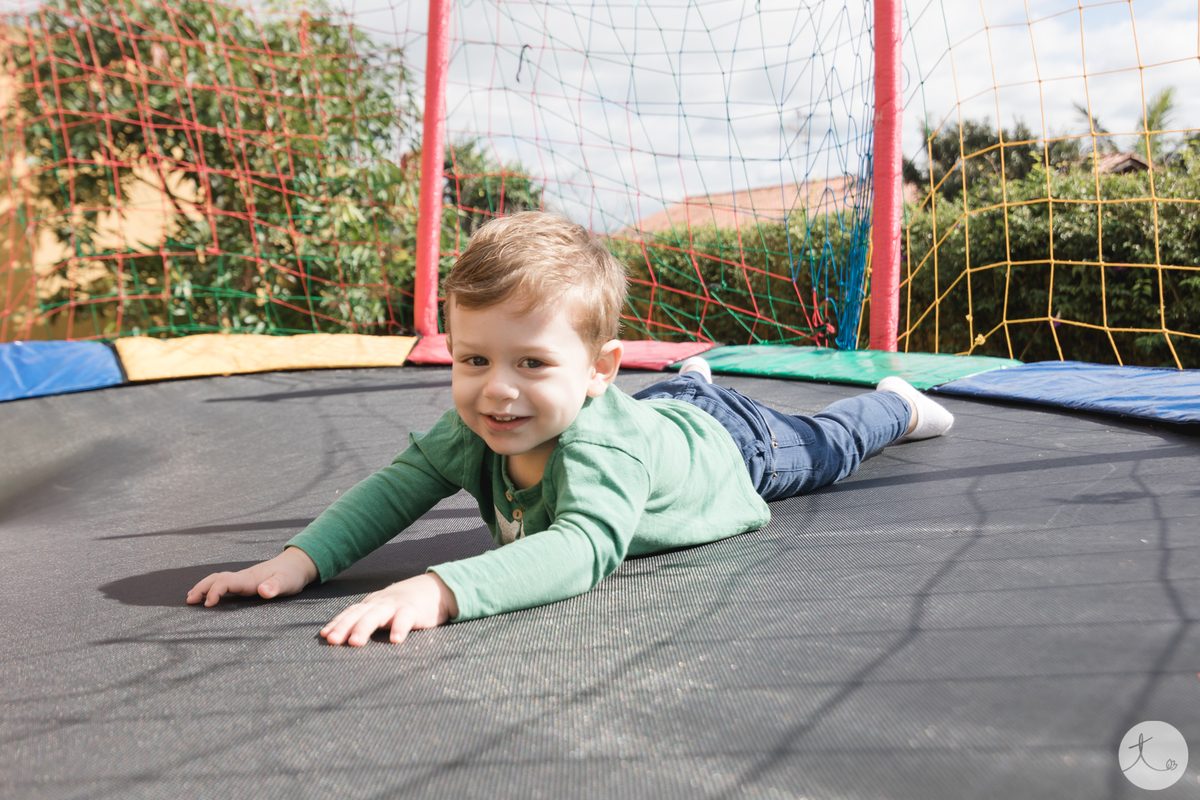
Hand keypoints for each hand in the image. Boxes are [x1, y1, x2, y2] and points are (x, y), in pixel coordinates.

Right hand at [187, 547, 318, 606]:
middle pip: (217, 578)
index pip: (226, 581)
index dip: (215, 591)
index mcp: (250, 578)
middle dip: (202, 587)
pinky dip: (212, 588)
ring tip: (191, 598)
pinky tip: (208, 596)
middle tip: (189, 600)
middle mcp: (243, 577)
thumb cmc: (292, 574)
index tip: (208, 604)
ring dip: (204, 587)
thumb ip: (275, 586)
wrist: (297, 564)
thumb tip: (263, 591)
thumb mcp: (287, 582)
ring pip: (218, 579)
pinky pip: (224, 583)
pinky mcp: (246, 582)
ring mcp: (244, 579)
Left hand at [321, 572, 458, 645]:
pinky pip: (406, 618)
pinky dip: (400, 627)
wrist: (435, 588)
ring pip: (377, 615)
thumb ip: (367, 619)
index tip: (325, 636)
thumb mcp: (384, 608)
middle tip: (332, 640)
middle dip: (344, 626)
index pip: (351, 612)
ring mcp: (396, 605)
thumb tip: (343, 636)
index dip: (337, 623)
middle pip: (359, 614)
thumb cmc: (405, 603)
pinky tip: (395, 640)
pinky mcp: (414, 610)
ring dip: (364, 627)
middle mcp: (380, 603)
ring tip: (355, 642)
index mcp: (372, 604)